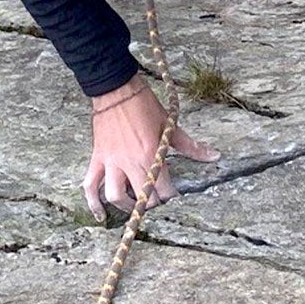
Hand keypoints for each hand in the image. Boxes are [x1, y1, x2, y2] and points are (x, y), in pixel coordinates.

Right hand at [84, 75, 217, 222]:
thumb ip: (190, 145)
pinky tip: (101, 215)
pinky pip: (90, 185)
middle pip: (144, 197)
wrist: (115, 88)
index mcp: (150, 154)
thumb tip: (214, 156)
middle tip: (157, 197)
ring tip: (134, 205)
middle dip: (153, 202)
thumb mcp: (169, 124)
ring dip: (127, 206)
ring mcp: (111, 162)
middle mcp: (130, 162)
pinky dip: (93, 202)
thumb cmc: (143, 104)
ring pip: (115, 196)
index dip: (171, 195)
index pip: (164, 189)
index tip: (174, 192)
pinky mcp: (97, 158)